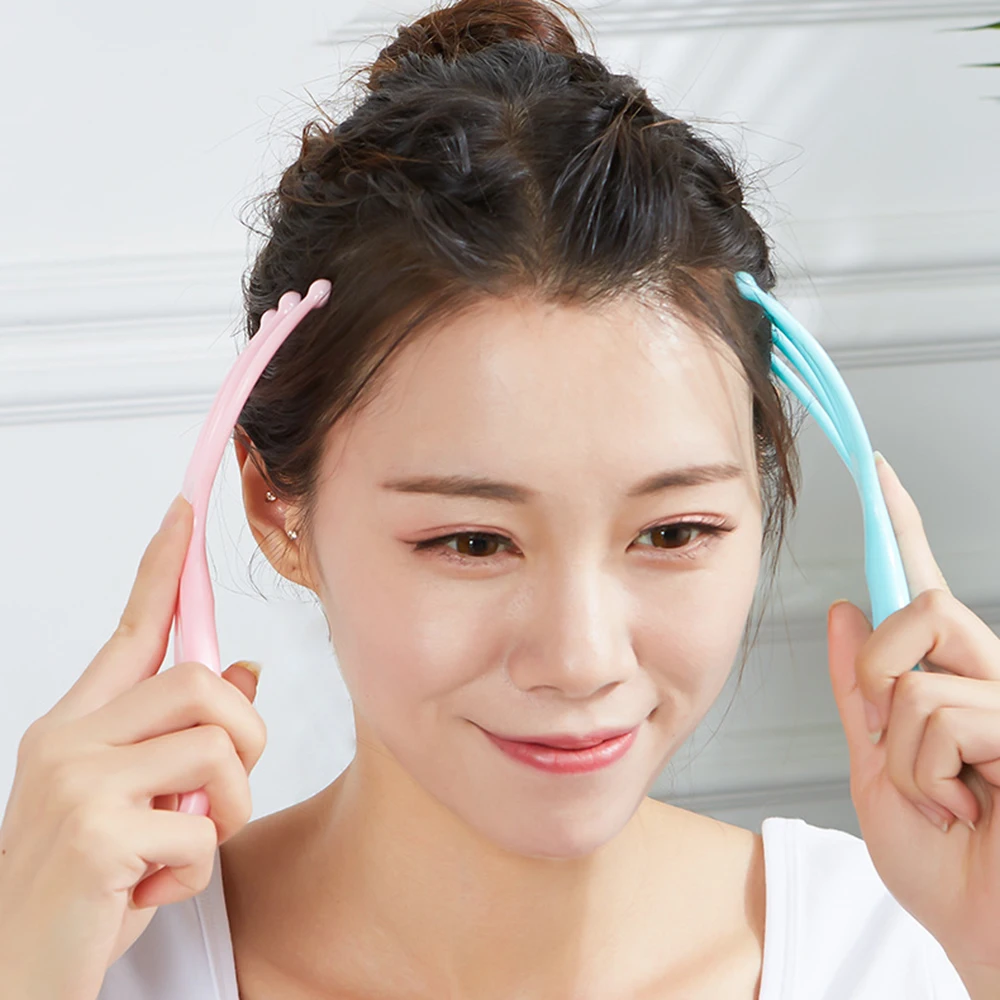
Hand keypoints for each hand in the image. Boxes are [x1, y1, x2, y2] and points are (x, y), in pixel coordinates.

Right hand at [0, 494, 266, 999]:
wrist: (13, 977)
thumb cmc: (82, 889)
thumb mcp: (138, 803)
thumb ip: (181, 739)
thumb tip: (243, 668)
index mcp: (75, 727)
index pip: (131, 628)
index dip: (162, 567)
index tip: (182, 512)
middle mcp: (69, 740)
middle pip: (203, 681)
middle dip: (244, 739)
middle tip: (220, 793)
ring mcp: (77, 783)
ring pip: (218, 746)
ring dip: (226, 809)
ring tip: (180, 846)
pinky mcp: (96, 832)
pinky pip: (204, 828)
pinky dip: (198, 868)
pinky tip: (151, 887)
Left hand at [827, 452, 999, 974]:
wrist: (981, 933)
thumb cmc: (942, 860)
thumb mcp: (877, 768)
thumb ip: (858, 692)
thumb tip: (844, 611)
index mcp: (945, 678)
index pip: (919, 586)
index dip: (900, 525)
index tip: (879, 469)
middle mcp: (988, 675)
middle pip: (918, 605)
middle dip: (879, 676)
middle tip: (897, 745)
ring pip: (920, 667)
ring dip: (903, 748)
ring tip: (942, 795)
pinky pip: (945, 712)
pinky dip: (927, 772)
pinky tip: (968, 807)